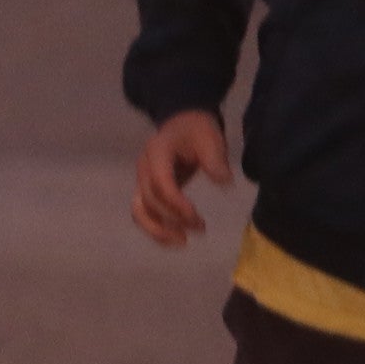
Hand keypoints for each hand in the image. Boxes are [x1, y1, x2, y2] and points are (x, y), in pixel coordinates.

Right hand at [133, 108, 234, 246]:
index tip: (197, 218)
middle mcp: (143, 168)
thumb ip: (215, 160)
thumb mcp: (210, 139)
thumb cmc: (197, 131)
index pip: (161, 184)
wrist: (183, 122)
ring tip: (182, 241)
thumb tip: (225, 184)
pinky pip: (145, 212)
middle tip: (200, 229)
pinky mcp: (147, 189)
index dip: (177, 204)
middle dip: (172, 219)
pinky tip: (174, 237)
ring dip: (157, 229)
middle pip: (148, 201)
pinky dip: (156, 227)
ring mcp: (142, 180)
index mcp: (156, 153)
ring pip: (139, 210)